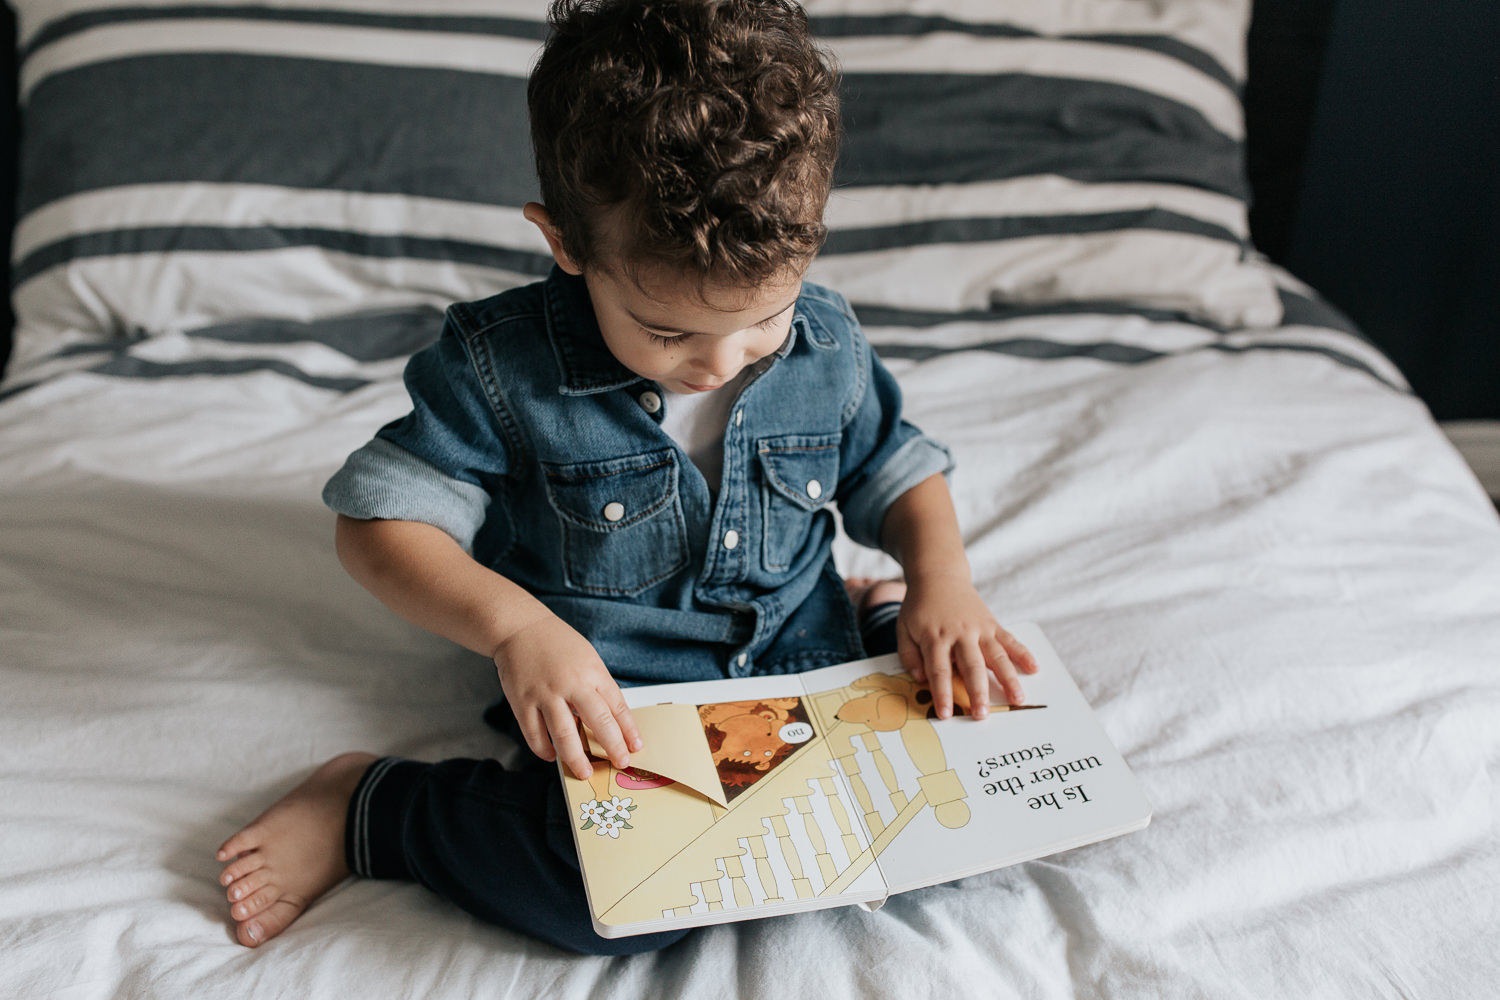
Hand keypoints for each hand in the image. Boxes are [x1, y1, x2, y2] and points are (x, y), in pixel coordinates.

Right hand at [492, 612, 642, 779]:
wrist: (520, 627)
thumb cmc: (558, 644)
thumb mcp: (588, 659)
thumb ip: (598, 687)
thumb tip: (612, 720)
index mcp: (592, 672)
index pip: (617, 706)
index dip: (629, 730)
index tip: (635, 747)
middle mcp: (571, 683)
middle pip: (597, 721)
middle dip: (612, 747)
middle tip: (620, 764)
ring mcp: (545, 694)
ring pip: (564, 734)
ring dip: (576, 758)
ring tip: (584, 772)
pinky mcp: (522, 702)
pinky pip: (534, 734)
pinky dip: (544, 750)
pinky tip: (553, 756)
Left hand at [895, 573, 1038, 719]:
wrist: (939, 576)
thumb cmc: (919, 607)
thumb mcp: (903, 628)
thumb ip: (908, 655)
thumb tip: (920, 679)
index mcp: (935, 636)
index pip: (938, 670)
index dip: (942, 694)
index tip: (946, 714)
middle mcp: (960, 633)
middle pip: (971, 666)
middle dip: (977, 692)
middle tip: (982, 715)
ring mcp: (979, 628)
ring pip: (996, 655)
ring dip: (1008, 678)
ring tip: (1017, 700)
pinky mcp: (992, 624)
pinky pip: (1010, 640)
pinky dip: (1023, 654)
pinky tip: (1034, 668)